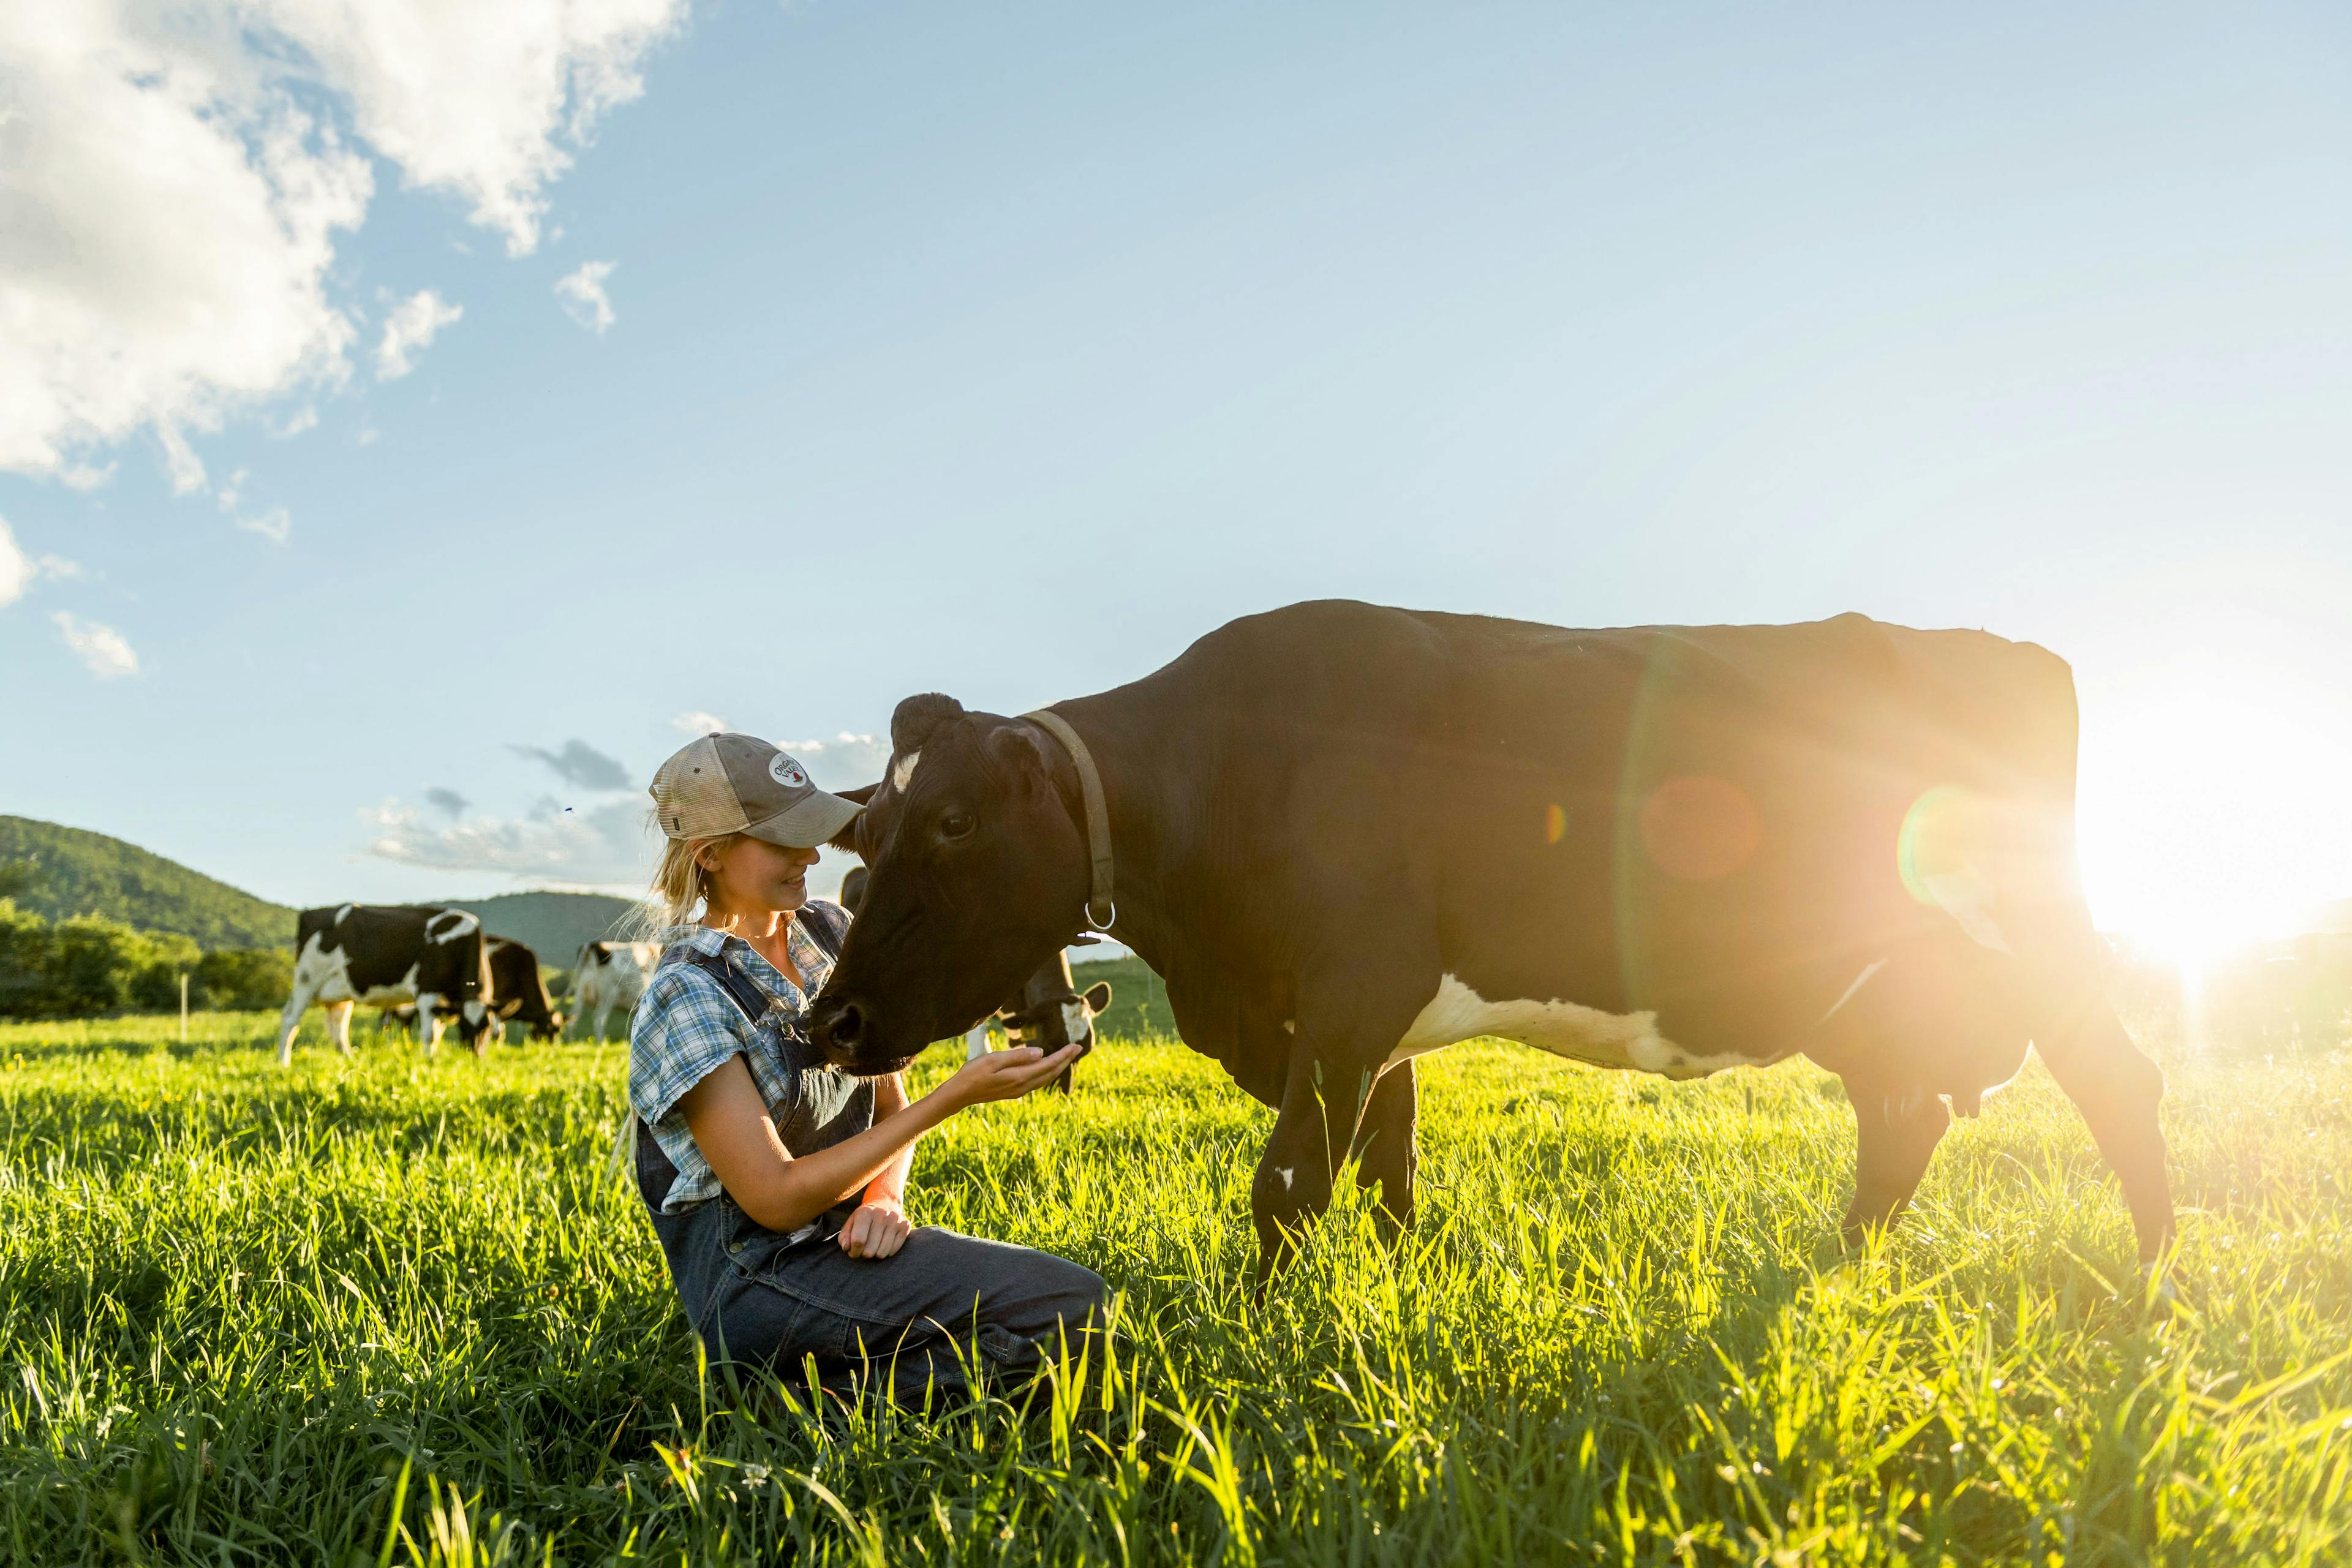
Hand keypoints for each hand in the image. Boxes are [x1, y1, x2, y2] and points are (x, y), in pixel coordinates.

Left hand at [838, 1196, 911, 1258]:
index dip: (853, 1252)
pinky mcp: (905, 1226)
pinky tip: (884, 1242)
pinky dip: (887, 1251)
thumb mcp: (851, 1223)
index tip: (853, 1252)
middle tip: (864, 1248)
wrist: (885, 1204)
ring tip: (874, 1245)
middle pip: (870, 1250)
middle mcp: (882, 1214)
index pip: (858, 1241)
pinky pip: (893, 1251)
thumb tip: (846, 1248)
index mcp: (865, 1212)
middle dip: (864, 1254)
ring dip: (875, 1254)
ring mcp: (895, 1220)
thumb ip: (844, 1236)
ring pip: (882, 1253)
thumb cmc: (864, 1219)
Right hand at [941, 1041, 1082, 1106]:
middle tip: (1077, 1048)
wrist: (959, 1094)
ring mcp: (1018, 1091)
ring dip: (1057, 1067)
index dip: (1063, 1055)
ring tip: (1066, 1056)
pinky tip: (1047, 1066)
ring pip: (1045, 1079)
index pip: (1048, 1065)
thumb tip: (1041, 1052)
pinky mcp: (1013, 1092)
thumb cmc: (973, 1073)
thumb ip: (1018, 1056)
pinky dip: (1046, 1072)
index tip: (1075, 1045)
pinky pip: (1037, 1081)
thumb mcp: (993, 1060)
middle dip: (1065, 1060)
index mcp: (1019, 1077)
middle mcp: (1022, 1087)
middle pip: (1050, 1073)